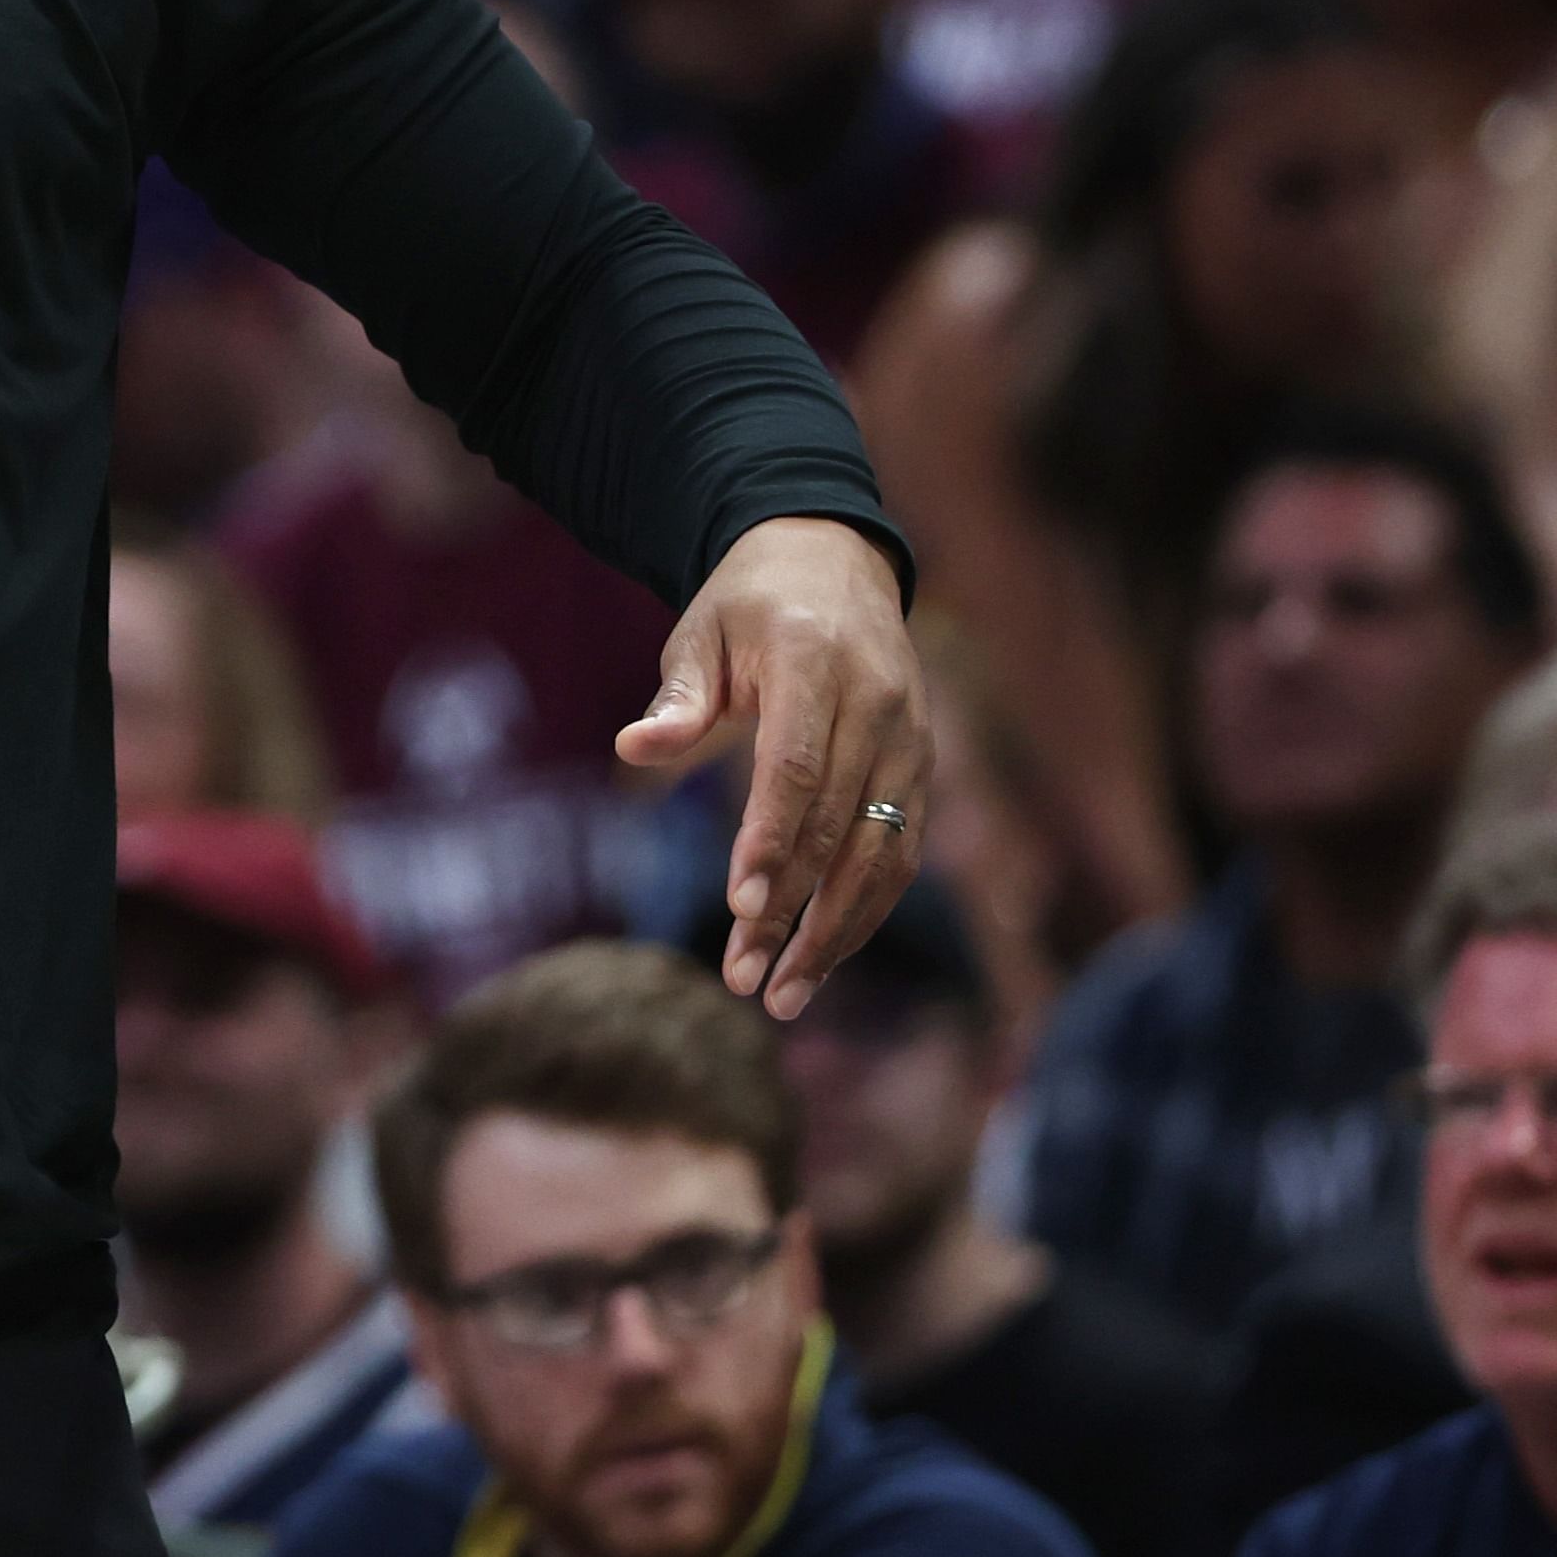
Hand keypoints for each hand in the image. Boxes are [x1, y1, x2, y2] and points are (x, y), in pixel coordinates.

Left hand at [618, 513, 923, 1018]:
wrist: (833, 561)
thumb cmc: (748, 603)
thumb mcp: (700, 630)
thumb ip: (677, 696)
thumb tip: (634, 748)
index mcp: (816, 663)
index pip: (797, 767)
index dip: (772, 840)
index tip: (740, 905)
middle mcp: (878, 705)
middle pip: (839, 824)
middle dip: (794, 909)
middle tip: (745, 979)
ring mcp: (910, 740)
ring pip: (882, 853)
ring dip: (836, 931)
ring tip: (783, 994)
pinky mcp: (922, 768)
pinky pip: (900, 851)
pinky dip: (865, 910)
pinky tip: (821, 958)